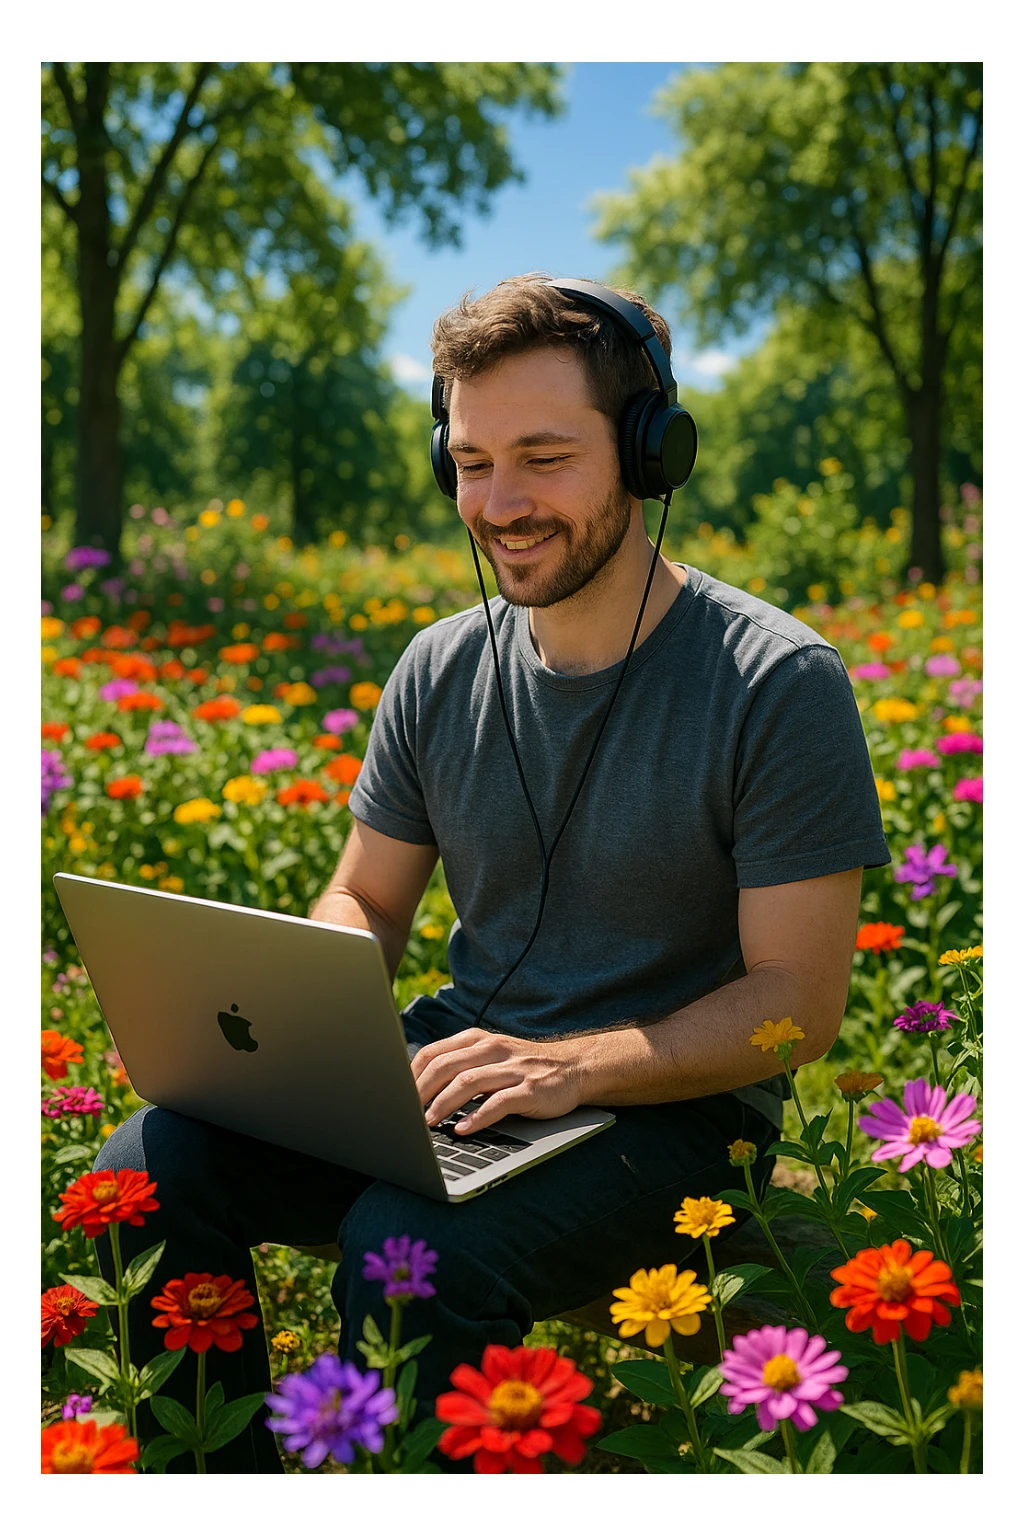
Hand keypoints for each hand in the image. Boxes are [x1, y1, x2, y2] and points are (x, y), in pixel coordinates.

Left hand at [410, 1028, 584, 1134]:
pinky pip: (499, 1102)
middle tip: (404, 1114)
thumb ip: (461, 1065)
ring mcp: (512, 1068)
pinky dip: (477, 1117)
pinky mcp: (531, 1089)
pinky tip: (462, 1129)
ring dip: (443, 1104)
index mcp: (477, 1040)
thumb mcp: (490, 1057)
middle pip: (445, 1066)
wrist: (574, 1067)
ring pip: (468, 1082)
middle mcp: (492, 1049)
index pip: (433, 1052)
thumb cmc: (523, 1068)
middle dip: (420, 1092)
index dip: (410, 1075)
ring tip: (427, 1124)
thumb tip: (418, 1090)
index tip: (395, 1097)